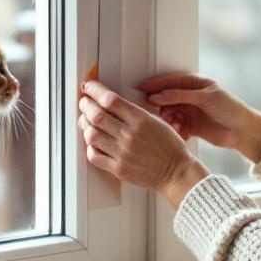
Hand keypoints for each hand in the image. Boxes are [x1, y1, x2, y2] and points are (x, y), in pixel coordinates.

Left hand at [78, 80, 209, 207]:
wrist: (177, 172)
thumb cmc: (169, 147)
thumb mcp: (157, 120)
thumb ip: (135, 111)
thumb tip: (112, 102)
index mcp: (141, 120)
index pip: (111, 100)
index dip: (94, 90)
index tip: (89, 87)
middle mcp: (130, 136)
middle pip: (96, 115)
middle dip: (85, 105)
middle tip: (84, 102)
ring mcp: (123, 153)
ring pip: (92, 135)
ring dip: (85, 125)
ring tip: (86, 121)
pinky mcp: (119, 169)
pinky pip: (94, 156)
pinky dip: (90, 147)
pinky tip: (93, 142)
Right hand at [136, 73, 260, 163]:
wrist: (243, 131)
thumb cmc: (231, 109)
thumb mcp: (206, 97)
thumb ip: (181, 95)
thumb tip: (159, 95)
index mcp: (193, 84)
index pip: (168, 81)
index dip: (154, 85)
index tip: (141, 89)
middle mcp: (189, 97)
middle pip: (165, 99)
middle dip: (160, 106)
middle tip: (159, 113)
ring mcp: (188, 112)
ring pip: (168, 114)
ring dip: (168, 120)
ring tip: (174, 124)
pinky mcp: (189, 127)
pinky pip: (174, 127)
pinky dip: (175, 130)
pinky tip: (180, 132)